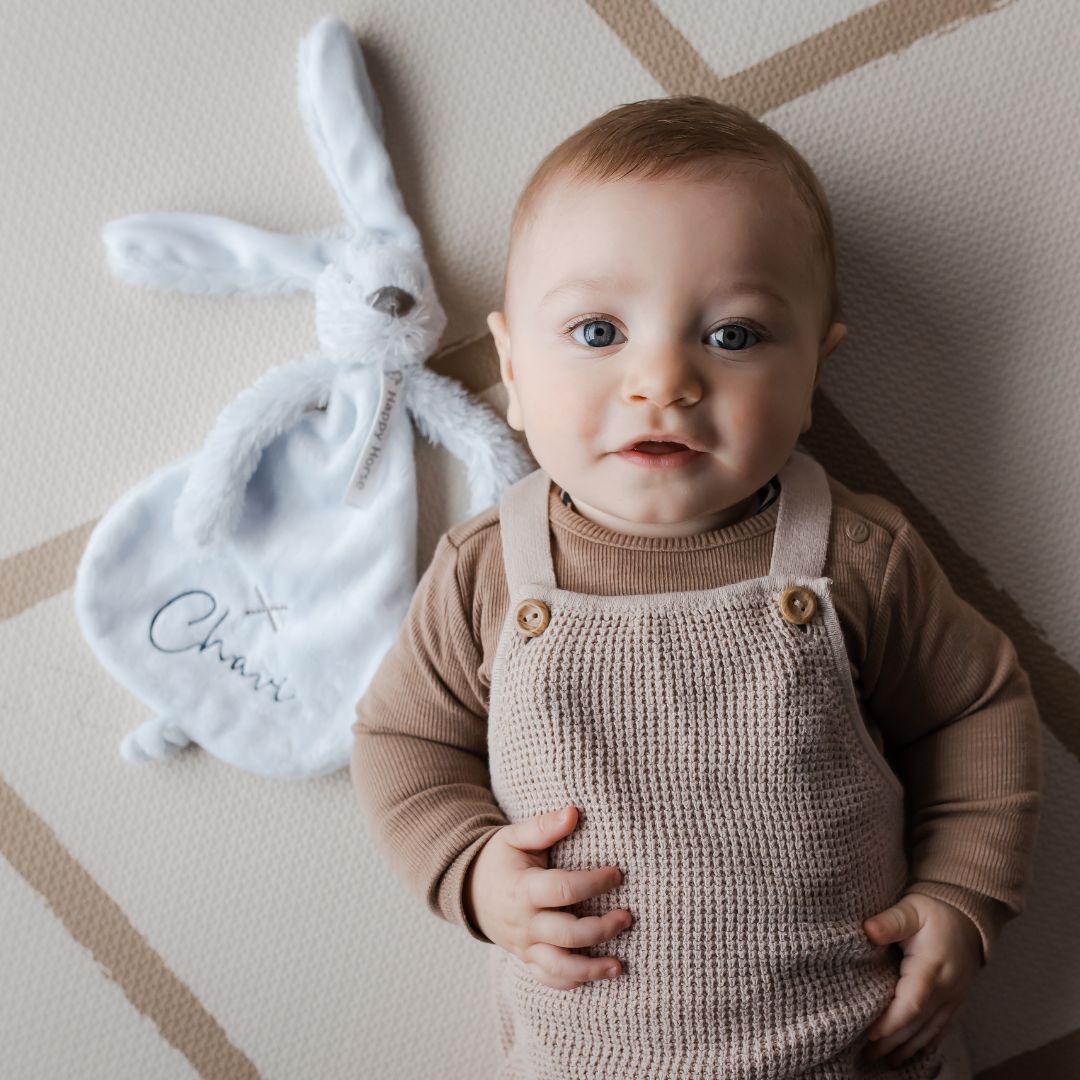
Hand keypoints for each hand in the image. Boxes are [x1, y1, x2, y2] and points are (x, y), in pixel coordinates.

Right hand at [464, 804, 632, 989]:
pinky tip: (597, 975)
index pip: (563, 890)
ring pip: (559, 967)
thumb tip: (573, 811)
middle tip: (627, 917)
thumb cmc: (499, 859)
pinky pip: (549, 979)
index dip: (594, 883)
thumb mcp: (514, 837)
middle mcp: (524, 923)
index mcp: (523, 889)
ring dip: (591, 969)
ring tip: (619, 965)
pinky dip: (573, 981)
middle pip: (567, 934)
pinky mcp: (526, 960)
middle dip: (601, 929)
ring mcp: (524, 946)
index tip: (616, 874)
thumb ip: (543, 827)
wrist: (468, 890)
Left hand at [861, 893, 980, 1066]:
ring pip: (930, 1031)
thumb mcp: (911, 908)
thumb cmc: (934, 911)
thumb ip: (891, 920)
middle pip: (918, 1024)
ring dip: (907, 1049)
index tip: (870, 1034)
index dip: (892, 1022)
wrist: (968, 917)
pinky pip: (942, 1029)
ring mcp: (954, 998)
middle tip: (865, 1055)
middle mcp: (946, 988)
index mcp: (931, 966)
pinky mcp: (956, 1002)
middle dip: (892, 1042)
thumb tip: (868, 929)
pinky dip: (925, 1045)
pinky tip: (911, 1055)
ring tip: (883, 1061)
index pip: (912, 1002)